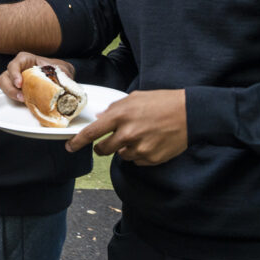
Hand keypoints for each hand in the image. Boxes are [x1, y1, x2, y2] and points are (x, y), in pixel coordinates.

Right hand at [0, 52, 74, 102]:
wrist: (61, 76)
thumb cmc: (58, 69)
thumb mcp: (62, 68)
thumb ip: (63, 74)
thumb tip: (66, 83)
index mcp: (26, 60)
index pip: (15, 64)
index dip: (14, 73)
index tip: (20, 83)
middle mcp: (19, 69)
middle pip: (5, 77)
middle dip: (10, 88)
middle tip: (21, 97)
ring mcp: (16, 81)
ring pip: (5, 86)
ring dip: (11, 95)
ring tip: (23, 101)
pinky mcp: (18, 91)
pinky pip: (12, 95)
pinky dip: (16, 100)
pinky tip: (27, 103)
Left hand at [66, 89, 187, 165]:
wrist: (189, 114)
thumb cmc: (161, 102)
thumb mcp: (134, 98)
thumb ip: (114, 109)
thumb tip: (100, 118)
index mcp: (121, 115)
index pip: (93, 132)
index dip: (78, 141)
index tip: (70, 147)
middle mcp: (128, 134)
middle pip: (103, 149)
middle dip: (101, 147)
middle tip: (108, 141)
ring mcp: (140, 148)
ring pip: (121, 155)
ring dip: (123, 148)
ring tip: (139, 135)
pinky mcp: (151, 159)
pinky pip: (136, 160)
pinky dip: (138, 153)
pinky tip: (149, 141)